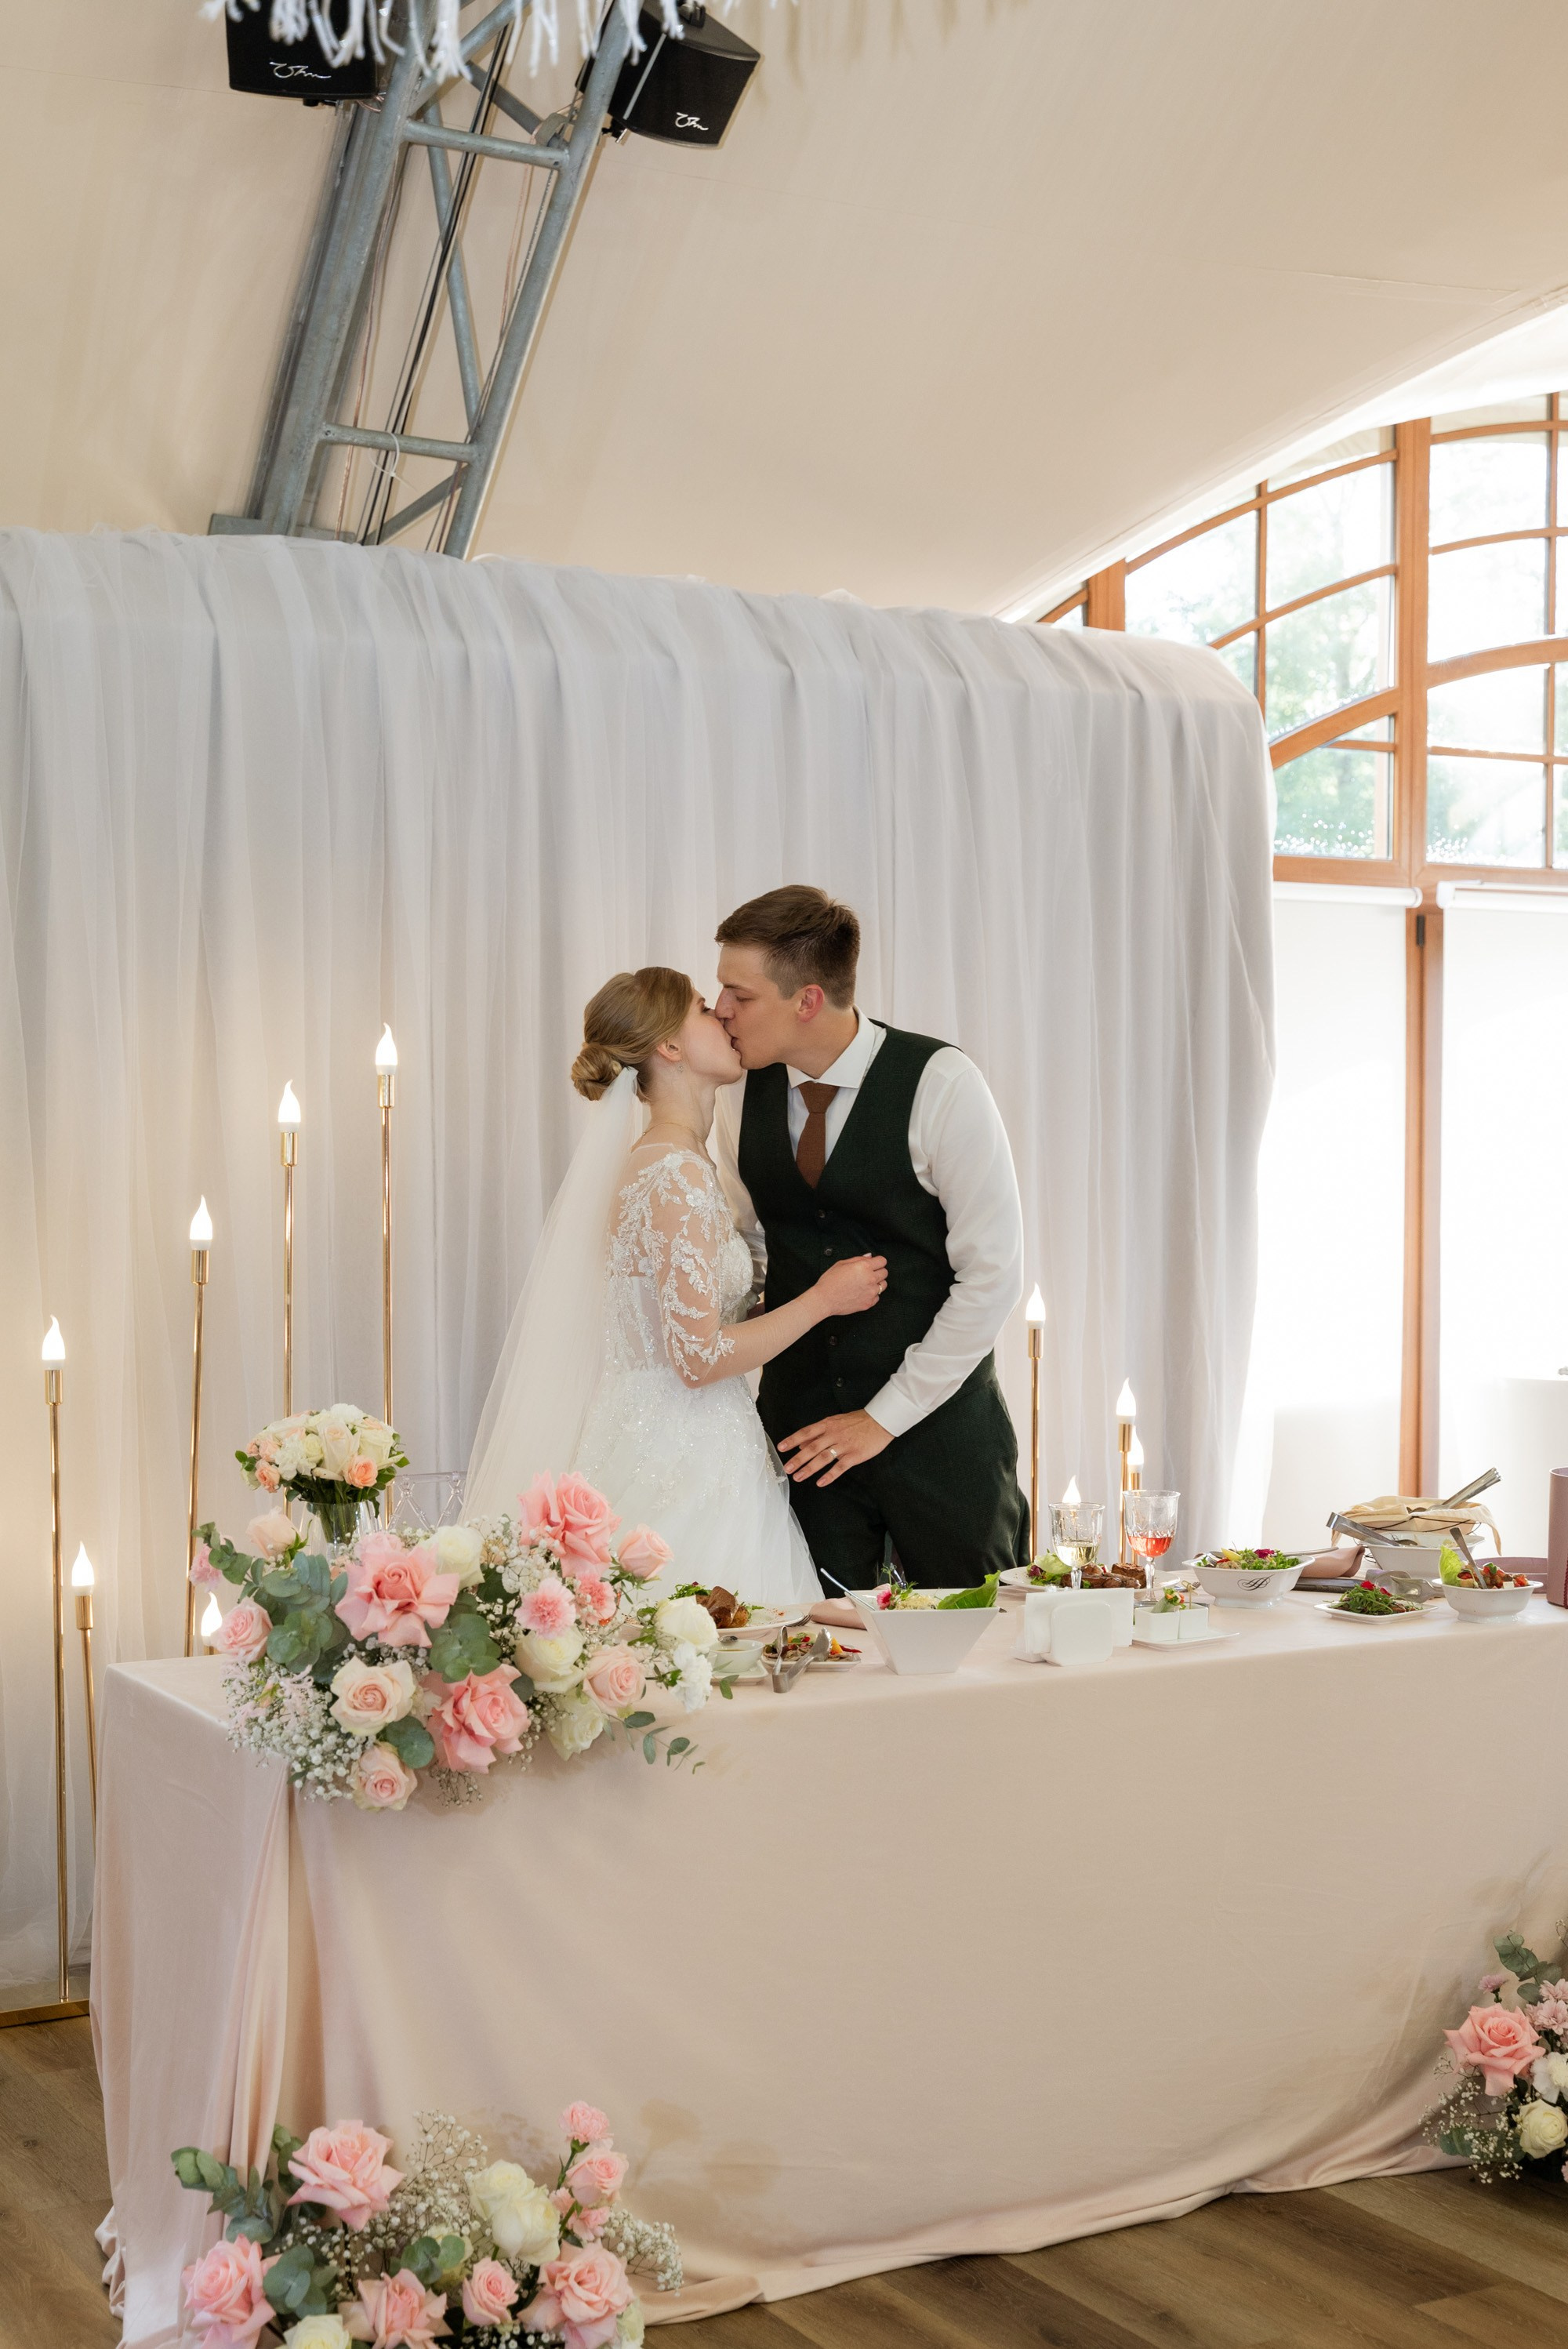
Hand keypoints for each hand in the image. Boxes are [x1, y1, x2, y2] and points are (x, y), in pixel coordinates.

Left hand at [778, 1408, 892, 1486]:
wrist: (880, 1421)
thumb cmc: (857, 1421)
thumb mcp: (835, 1422)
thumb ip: (818, 1433)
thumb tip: (801, 1443)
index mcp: (828, 1424)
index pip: (806, 1432)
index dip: (792, 1440)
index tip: (781, 1447)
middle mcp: (834, 1434)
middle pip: (812, 1447)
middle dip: (798, 1459)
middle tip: (786, 1468)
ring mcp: (844, 1445)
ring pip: (823, 1458)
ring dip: (809, 1468)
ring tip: (798, 1477)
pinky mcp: (855, 1455)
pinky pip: (840, 1467)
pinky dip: (830, 1475)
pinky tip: (820, 1482)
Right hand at [812, 1254, 886, 1317]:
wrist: (824, 1299)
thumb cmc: (830, 1281)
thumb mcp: (841, 1264)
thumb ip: (858, 1259)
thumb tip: (869, 1257)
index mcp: (864, 1267)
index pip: (882, 1261)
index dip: (877, 1261)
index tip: (874, 1264)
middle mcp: (870, 1279)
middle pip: (885, 1272)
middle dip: (878, 1271)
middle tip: (868, 1274)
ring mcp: (871, 1292)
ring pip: (883, 1285)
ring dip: (877, 1283)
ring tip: (865, 1284)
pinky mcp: (869, 1303)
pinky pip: (877, 1297)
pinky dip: (871, 1295)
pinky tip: (862, 1293)